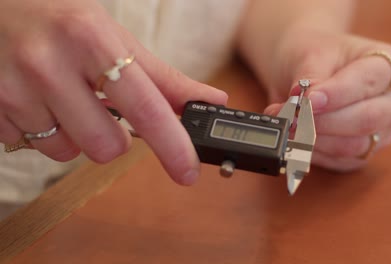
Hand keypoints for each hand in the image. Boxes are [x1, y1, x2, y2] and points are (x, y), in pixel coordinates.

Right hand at [0, 0, 226, 183]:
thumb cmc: (60, 21)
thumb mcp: (112, 38)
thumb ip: (162, 76)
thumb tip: (209, 99)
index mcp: (90, 40)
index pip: (145, 108)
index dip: (172, 146)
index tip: (188, 172)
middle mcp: (49, 65)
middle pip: (106, 145)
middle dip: (111, 135)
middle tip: (98, 106)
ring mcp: (13, 91)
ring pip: (68, 152)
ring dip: (74, 133)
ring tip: (61, 96)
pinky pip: (34, 146)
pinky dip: (44, 130)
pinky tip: (35, 98)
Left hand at [263, 23, 390, 171]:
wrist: (308, 67)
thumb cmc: (317, 55)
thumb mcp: (312, 55)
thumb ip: (310, 79)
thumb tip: (303, 105)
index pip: (368, 83)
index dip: (336, 94)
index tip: (308, 99)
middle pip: (365, 120)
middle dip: (322, 121)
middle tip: (290, 114)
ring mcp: (383, 131)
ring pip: (351, 146)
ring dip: (311, 138)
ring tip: (284, 121)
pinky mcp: (363, 154)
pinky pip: (337, 160)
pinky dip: (310, 150)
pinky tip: (293, 135)